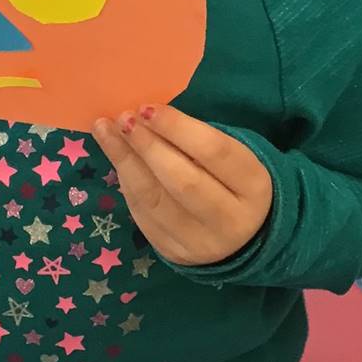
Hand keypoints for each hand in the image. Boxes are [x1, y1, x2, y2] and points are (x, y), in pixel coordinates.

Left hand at [93, 104, 272, 266]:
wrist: (243, 239)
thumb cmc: (232, 181)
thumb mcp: (233, 157)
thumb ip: (199, 139)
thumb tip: (147, 116)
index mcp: (254, 186)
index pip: (214, 152)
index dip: (177, 128)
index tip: (147, 107)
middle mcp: (231, 221)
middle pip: (183, 180)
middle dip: (148, 146)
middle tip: (125, 119)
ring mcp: (201, 243)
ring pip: (155, 200)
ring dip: (125, 161)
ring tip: (106, 131)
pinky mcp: (174, 253)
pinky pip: (142, 215)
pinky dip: (126, 183)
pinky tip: (116, 159)